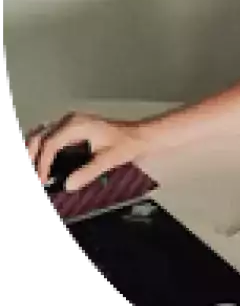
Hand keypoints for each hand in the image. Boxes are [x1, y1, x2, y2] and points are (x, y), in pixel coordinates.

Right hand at [24, 112, 150, 191]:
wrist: (139, 135)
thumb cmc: (126, 144)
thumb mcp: (109, 159)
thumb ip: (88, 172)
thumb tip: (67, 185)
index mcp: (78, 125)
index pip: (51, 143)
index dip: (43, 163)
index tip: (42, 180)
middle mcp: (71, 120)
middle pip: (41, 135)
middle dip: (35, 155)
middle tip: (38, 176)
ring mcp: (71, 121)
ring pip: (43, 132)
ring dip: (37, 150)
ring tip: (39, 170)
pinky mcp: (73, 125)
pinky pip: (51, 133)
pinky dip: (44, 145)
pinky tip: (47, 160)